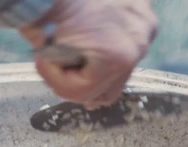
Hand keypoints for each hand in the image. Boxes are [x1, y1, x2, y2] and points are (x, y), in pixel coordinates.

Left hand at [20, 0, 157, 107]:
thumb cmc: (46, 4)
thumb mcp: (44, 42)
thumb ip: (61, 73)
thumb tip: (82, 97)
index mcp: (116, 55)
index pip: (84, 93)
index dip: (56, 80)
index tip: (42, 59)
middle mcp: (138, 45)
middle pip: (105, 89)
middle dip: (76, 78)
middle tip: (56, 57)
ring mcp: (144, 30)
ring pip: (117, 73)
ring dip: (91, 67)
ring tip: (72, 44)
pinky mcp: (144, 16)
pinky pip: (123, 47)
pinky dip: (102, 48)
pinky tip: (87, 36)